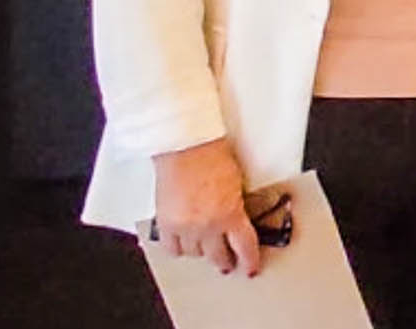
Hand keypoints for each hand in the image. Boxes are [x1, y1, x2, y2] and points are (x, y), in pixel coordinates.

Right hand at [150, 138, 259, 275]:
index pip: (244, 248)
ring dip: (201, 251)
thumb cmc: (212, 156)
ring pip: (194, 254)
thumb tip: (237, 224)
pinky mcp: (165, 224)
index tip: (250, 268)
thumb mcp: (236, 185)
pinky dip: (178, 247)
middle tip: (227, 261)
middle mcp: (207, 225)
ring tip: (204, 245)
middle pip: (217, 257)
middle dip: (224, 260)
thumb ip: (236, 208)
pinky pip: (172, 248)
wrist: (185, 146)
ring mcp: (184, 227)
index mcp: (230, 214)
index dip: (249, 261)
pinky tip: (183, 242)